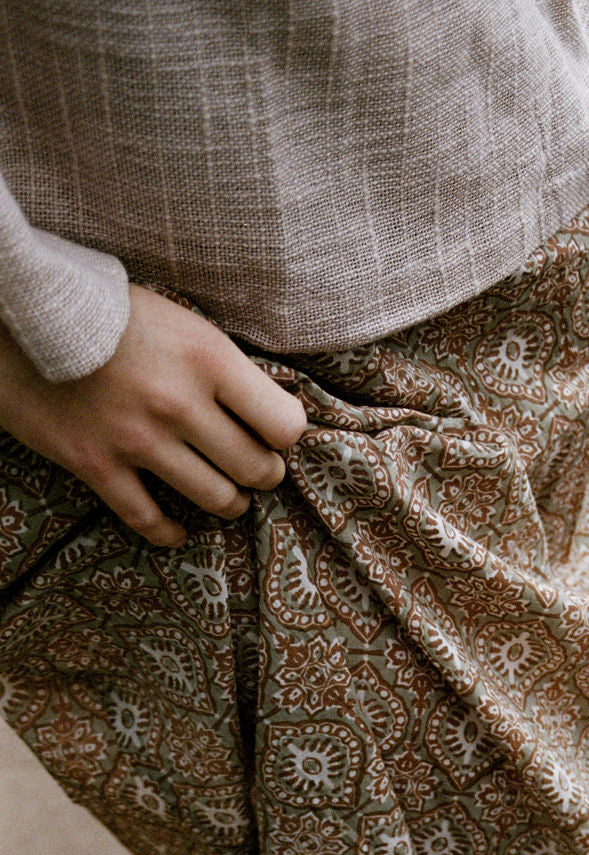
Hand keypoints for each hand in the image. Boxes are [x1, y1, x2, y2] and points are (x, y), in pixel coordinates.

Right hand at [0, 284, 306, 545]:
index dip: (285, 435)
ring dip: (229, 503)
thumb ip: (219, 364)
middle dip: (263, 474)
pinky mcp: (96, 465)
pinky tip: (177, 530)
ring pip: (216, 499)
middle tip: (255, 469)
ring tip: (226, 495)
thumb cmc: (106, 311)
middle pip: (256, 468)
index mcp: (208, 358)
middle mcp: (179, 403)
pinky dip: (170, 533)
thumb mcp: (178, 319)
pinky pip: (148, 520)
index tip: (274, 433)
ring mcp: (137, 439)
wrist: (21, 312)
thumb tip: (264, 404)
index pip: (284, 424)